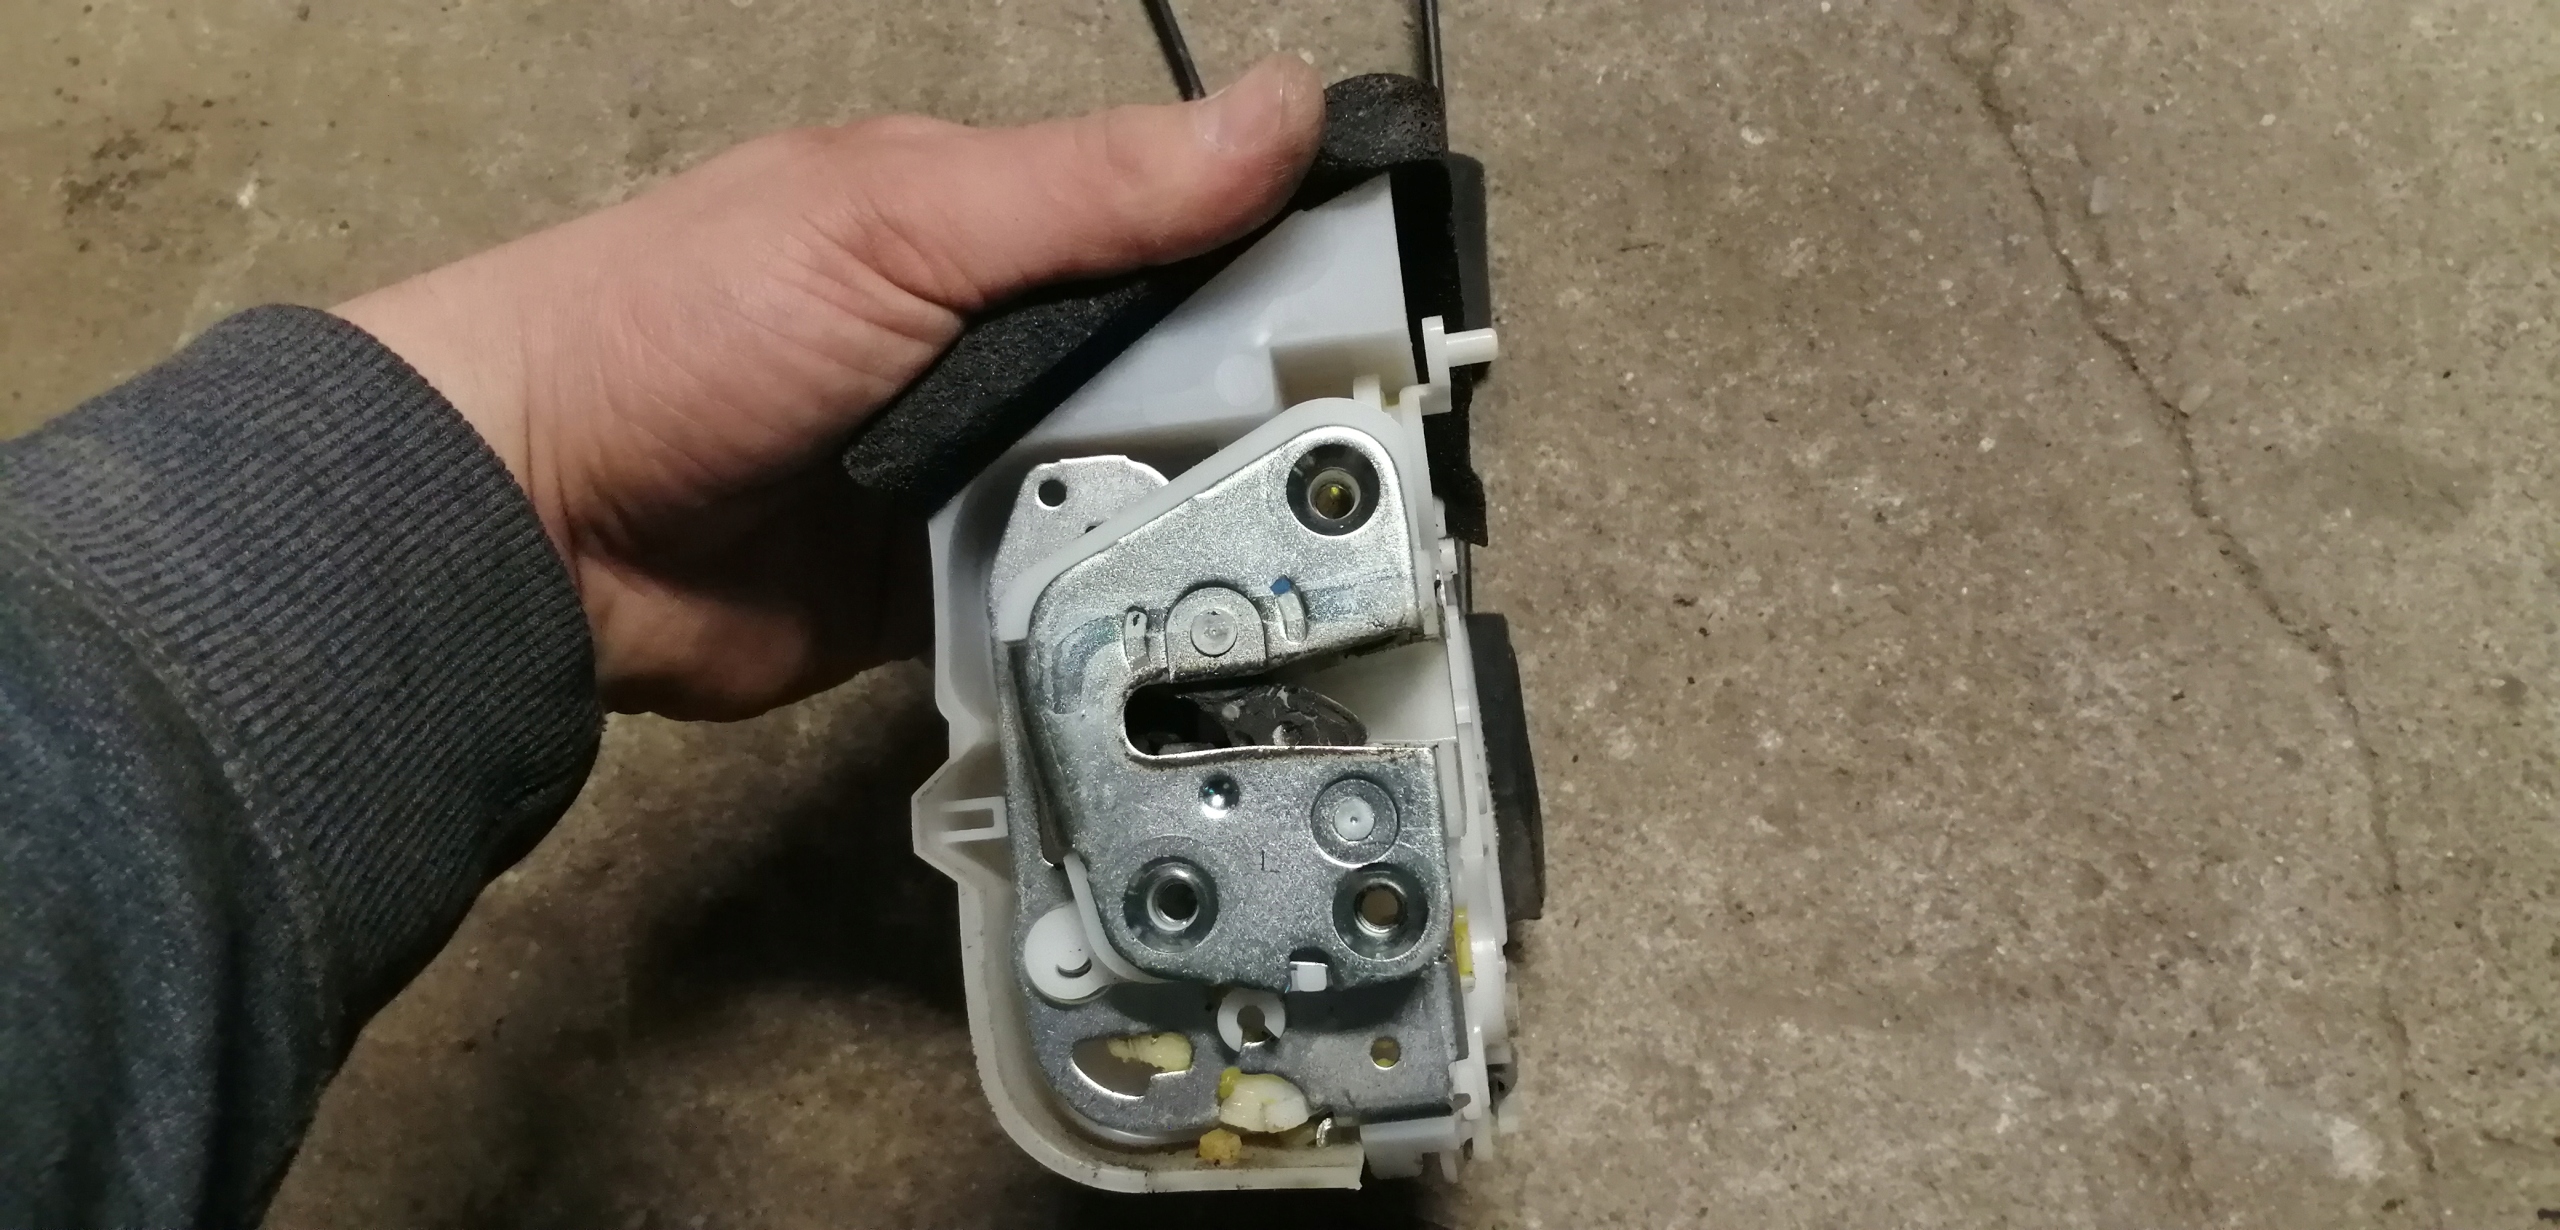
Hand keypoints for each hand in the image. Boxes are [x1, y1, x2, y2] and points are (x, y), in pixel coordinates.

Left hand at [337, 56, 1322, 719]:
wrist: (531, 522)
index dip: (1301, 272)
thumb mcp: (903, 223)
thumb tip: (1287, 109)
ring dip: (1208, 526)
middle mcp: (1007, 352)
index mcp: (1001, 231)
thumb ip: (1094, 189)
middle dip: (1274, 424)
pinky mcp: (959, 593)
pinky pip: (1075, 601)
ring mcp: (983, 477)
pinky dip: (1126, 612)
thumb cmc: (691, 325)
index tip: (1408, 329)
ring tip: (1330, 569)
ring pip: (1141, 500)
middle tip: (1394, 482)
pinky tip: (1208, 632)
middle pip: (1186, 385)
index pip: (1192, 235)